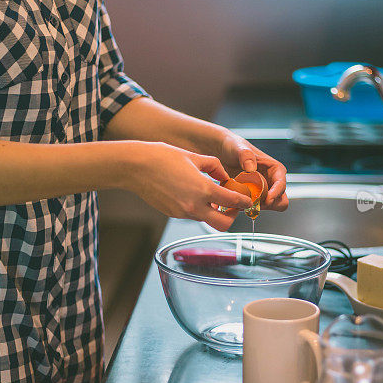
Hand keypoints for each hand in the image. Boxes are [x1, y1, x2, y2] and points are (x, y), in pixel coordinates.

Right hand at [128, 142, 253, 229]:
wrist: (136, 167)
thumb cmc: (163, 158)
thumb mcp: (195, 157)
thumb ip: (215, 168)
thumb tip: (224, 177)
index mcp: (203, 190)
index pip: (234, 203)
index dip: (244, 201)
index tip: (247, 198)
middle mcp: (194, 206)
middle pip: (224, 225)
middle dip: (232, 216)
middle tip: (232, 205)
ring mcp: (182, 212)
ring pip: (207, 220)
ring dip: (214, 212)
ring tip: (212, 197)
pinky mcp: (173, 214)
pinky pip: (192, 215)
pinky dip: (199, 209)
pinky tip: (194, 195)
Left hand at [218, 132, 287, 211]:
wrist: (222, 152)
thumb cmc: (234, 147)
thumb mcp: (239, 148)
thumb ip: (246, 155)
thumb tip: (251, 168)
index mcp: (275, 169)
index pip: (281, 185)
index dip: (276, 194)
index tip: (266, 200)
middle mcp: (272, 182)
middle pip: (280, 201)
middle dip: (268, 205)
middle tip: (253, 203)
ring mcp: (263, 191)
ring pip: (267, 207)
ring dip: (256, 207)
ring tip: (240, 201)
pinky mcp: (253, 197)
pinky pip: (254, 207)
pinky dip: (245, 208)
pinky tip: (234, 202)